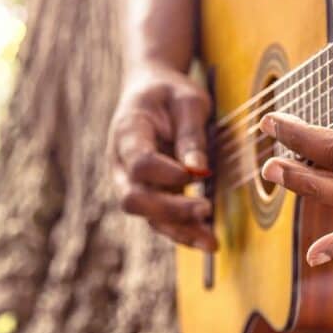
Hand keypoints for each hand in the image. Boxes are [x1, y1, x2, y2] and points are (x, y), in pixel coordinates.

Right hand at [108, 63, 216, 249]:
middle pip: (134, 198)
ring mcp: (130, 182)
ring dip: (179, 230)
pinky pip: (160, 219)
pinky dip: (183, 231)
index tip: (196, 174)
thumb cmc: (170, 92)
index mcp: (127, 132)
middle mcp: (121, 163)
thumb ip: (191, 135)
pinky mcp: (148, 193)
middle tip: (205, 209)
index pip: (138, 162)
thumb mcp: (188, 101)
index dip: (165, 173)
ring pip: (147, 216)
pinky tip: (207, 240)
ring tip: (211, 243)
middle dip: (170, 210)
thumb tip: (198, 172)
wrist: (150, 90)